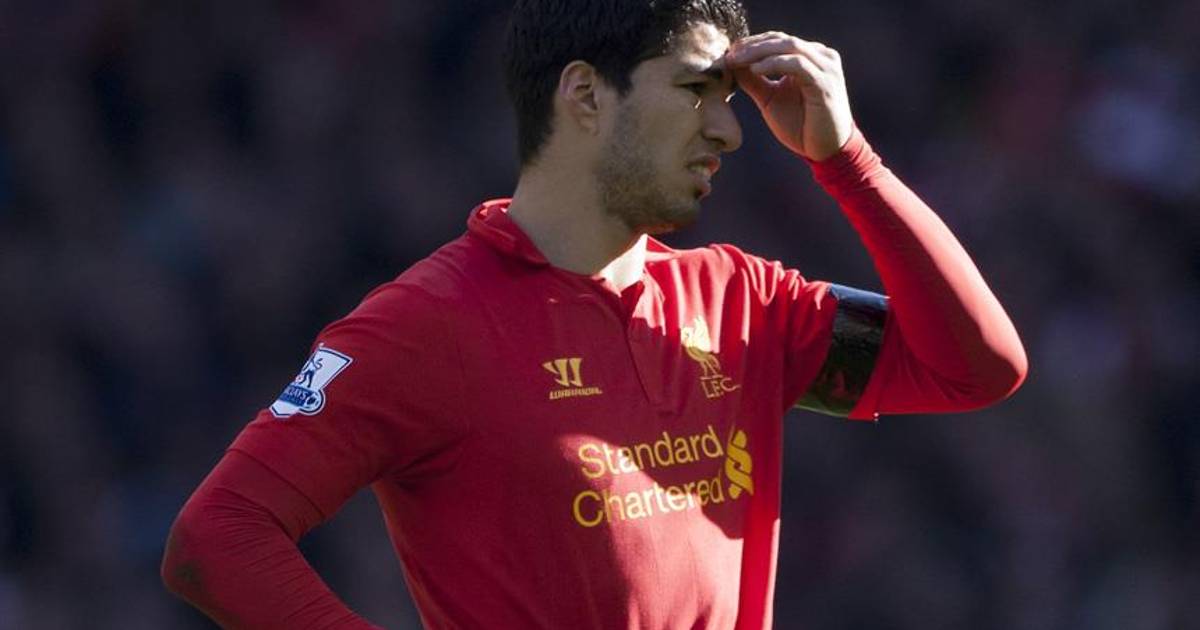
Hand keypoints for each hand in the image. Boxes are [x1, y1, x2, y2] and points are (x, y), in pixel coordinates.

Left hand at [724, 32, 853, 160]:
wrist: (826, 151)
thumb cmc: (801, 126)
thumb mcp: (770, 99)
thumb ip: (754, 81)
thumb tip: (732, 64)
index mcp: (810, 58)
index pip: (778, 40)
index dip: (752, 43)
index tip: (729, 52)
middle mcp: (821, 57)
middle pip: (782, 40)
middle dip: (752, 45)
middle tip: (730, 53)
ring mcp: (826, 68)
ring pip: (789, 47)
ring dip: (759, 51)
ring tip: (737, 60)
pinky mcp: (825, 82)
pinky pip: (797, 64)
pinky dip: (774, 63)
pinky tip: (755, 70)